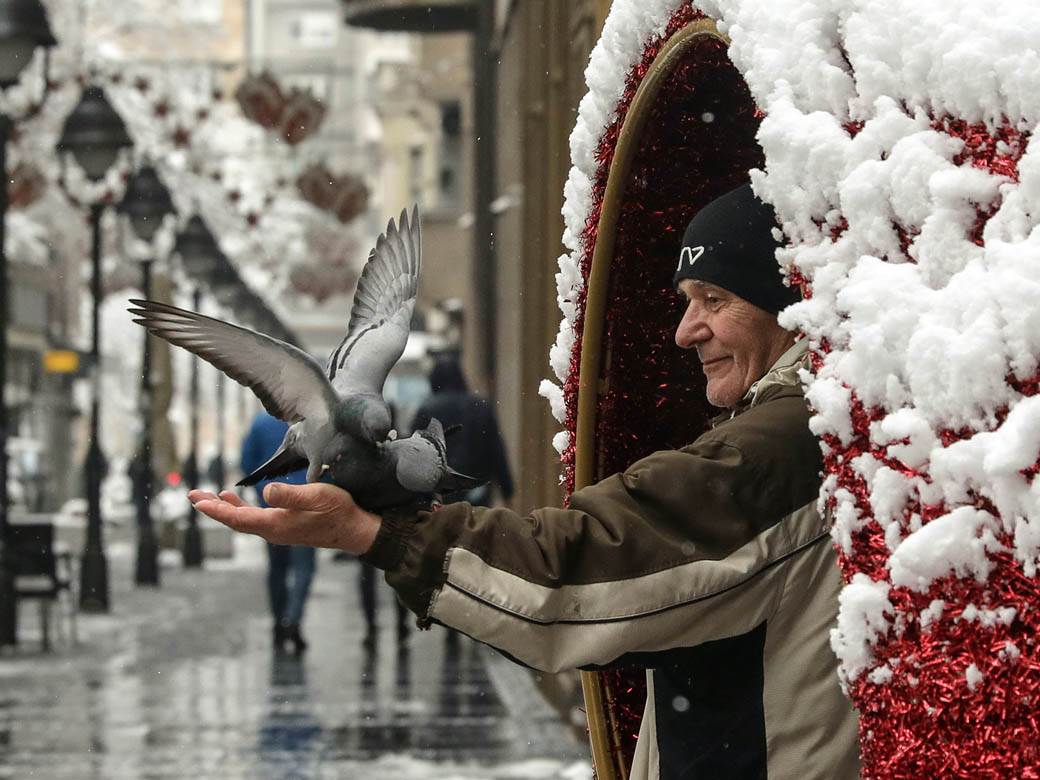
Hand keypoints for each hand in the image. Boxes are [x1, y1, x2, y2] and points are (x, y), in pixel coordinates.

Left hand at [188, 483, 380, 554]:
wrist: (355, 530)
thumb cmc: (338, 511)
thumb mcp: (317, 497)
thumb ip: (291, 495)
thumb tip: (264, 492)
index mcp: (276, 525)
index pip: (238, 518)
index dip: (216, 509)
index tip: (197, 501)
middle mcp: (273, 531)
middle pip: (235, 520)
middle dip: (213, 507)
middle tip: (192, 495)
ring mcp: (278, 530)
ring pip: (244, 520)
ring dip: (225, 508)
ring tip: (208, 496)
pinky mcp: (285, 527)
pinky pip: (255, 519)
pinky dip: (241, 509)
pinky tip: (238, 500)